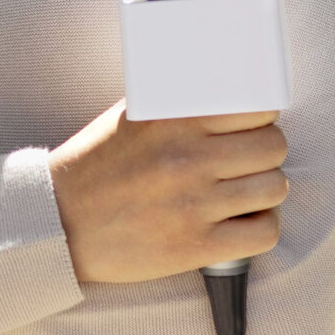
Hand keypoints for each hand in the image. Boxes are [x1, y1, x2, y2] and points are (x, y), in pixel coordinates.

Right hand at [48, 103, 286, 283]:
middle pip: (274, 147)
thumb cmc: (95, 167)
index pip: (258, 107)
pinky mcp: (196, 246)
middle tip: (244, 162)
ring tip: (242, 192)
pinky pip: (264, 233)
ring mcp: (195, 204)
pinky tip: (240, 222)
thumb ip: (176, 103)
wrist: (59, 223)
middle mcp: (188, 158)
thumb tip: (222, 88)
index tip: (250, 127)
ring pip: (275, 188)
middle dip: (264, 154)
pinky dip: (259, 227)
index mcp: (174, 120)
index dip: (260, 117)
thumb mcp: (130, 117)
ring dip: (264, 191)